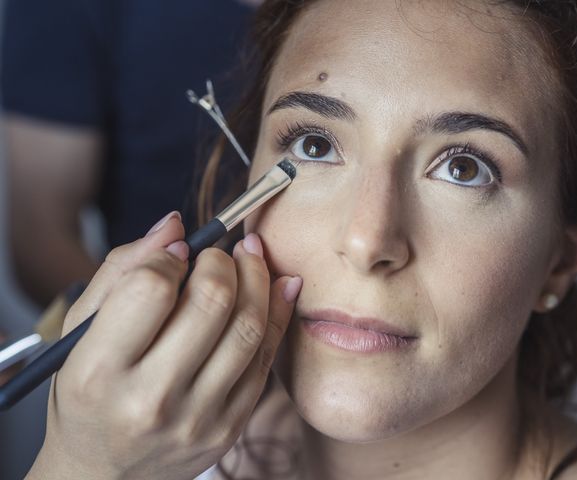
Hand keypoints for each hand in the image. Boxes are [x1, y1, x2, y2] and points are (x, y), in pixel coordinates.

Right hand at [27, 212, 301, 479]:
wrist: (104, 474)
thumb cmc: (88, 395)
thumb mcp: (82, 332)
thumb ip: (121, 271)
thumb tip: (174, 224)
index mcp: (100, 371)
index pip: (151, 288)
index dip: (170, 256)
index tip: (177, 253)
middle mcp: (150, 400)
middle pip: (211, 302)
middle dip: (222, 260)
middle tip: (219, 251)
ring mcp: (197, 418)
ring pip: (248, 326)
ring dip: (257, 277)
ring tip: (249, 257)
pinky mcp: (229, 427)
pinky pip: (265, 357)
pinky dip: (278, 311)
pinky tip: (277, 285)